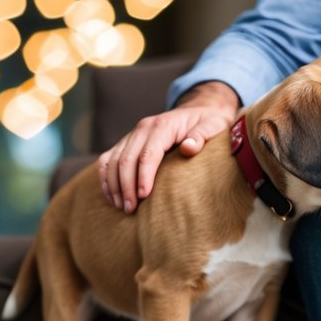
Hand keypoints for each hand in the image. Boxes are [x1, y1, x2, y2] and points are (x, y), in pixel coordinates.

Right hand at [99, 81, 239, 212]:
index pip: (148, 154)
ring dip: (114, 185)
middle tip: (130, 209)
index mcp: (162, 126)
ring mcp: (132, 135)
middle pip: (126, 159)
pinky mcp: (126, 143)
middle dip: (126, 186)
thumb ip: (202, 136)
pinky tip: (112, 197)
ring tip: (122, 207)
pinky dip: (106, 178)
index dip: (143, 176)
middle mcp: (142, 129)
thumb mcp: (213, 125)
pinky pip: (108, 160)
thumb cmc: (207, 122)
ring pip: (113, 160)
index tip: (143, 196)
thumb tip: (188, 147)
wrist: (196, 111)